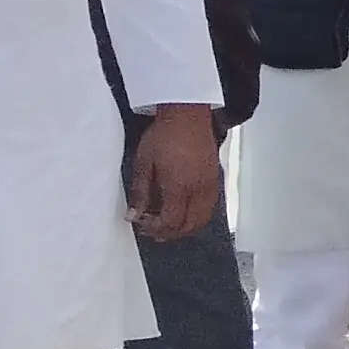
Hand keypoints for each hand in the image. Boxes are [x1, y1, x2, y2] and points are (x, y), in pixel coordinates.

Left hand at [127, 105, 217, 242]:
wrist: (188, 115)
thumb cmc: (164, 136)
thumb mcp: (143, 163)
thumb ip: (140, 192)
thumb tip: (133, 215)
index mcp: (179, 186)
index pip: (171, 221)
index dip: (155, 228)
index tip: (141, 223)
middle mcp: (198, 189)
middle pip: (189, 225)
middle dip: (170, 232)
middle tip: (152, 228)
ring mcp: (210, 185)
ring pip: (202, 219)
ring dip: (185, 227)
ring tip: (168, 223)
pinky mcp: (215, 179)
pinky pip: (210, 207)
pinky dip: (197, 216)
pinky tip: (183, 210)